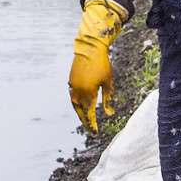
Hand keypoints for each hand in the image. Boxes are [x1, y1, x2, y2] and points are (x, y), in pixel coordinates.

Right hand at [68, 0, 126, 133]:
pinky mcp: (71, 80)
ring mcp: (73, 86)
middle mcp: (78, 91)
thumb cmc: (102, 64)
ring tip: (85, 119)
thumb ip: (108, 98)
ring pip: (74, 105)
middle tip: (91, 130)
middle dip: (85, 122)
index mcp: (88, 93)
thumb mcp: (108, 82)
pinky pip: (72, 96)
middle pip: (80, 112)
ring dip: (80, 113)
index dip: (92, 124)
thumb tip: (109, 113)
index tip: (95, 133)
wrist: (89, 48)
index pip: (89, 114)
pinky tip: (81, 104)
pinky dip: (77, 103)